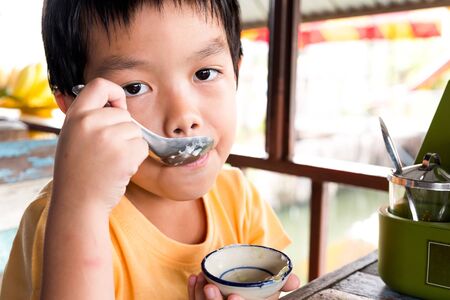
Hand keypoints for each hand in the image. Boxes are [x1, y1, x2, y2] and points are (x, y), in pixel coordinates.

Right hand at [52, 78, 147, 211]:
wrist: (77, 202)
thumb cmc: (77, 170)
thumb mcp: (73, 136)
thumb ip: (89, 118)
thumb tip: (116, 103)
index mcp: (76, 115)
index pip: (100, 85)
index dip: (114, 94)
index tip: (116, 108)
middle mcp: (91, 123)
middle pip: (124, 114)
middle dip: (123, 130)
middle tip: (106, 151)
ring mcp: (109, 138)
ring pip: (135, 130)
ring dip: (130, 145)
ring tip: (110, 161)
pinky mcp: (124, 154)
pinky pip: (142, 146)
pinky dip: (136, 158)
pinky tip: (119, 169)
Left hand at [187, 272, 299, 299]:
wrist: (244, 292)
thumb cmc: (260, 293)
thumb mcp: (273, 291)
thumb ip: (283, 283)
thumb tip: (294, 279)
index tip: (233, 296)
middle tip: (210, 286)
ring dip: (200, 295)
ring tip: (201, 278)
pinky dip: (193, 293)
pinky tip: (194, 279)